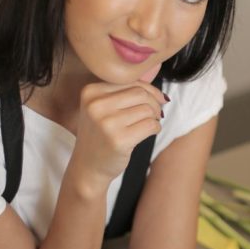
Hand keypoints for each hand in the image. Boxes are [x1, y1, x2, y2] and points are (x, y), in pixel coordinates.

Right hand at [71, 64, 165, 186]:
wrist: (88, 167)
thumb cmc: (100, 135)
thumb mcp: (102, 109)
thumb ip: (125, 94)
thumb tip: (162, 95)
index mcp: (90, 92)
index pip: (130, 82)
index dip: (150, 90)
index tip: (159, 99)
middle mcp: (96, 105)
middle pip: (140, 94)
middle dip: (154, 103)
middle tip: (155, 114)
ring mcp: (106, 123)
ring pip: (147, 110)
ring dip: (154, 117)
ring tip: (147, 125)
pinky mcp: (119, 140)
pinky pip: (150, 125)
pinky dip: (155, 128)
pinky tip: (148, 133)